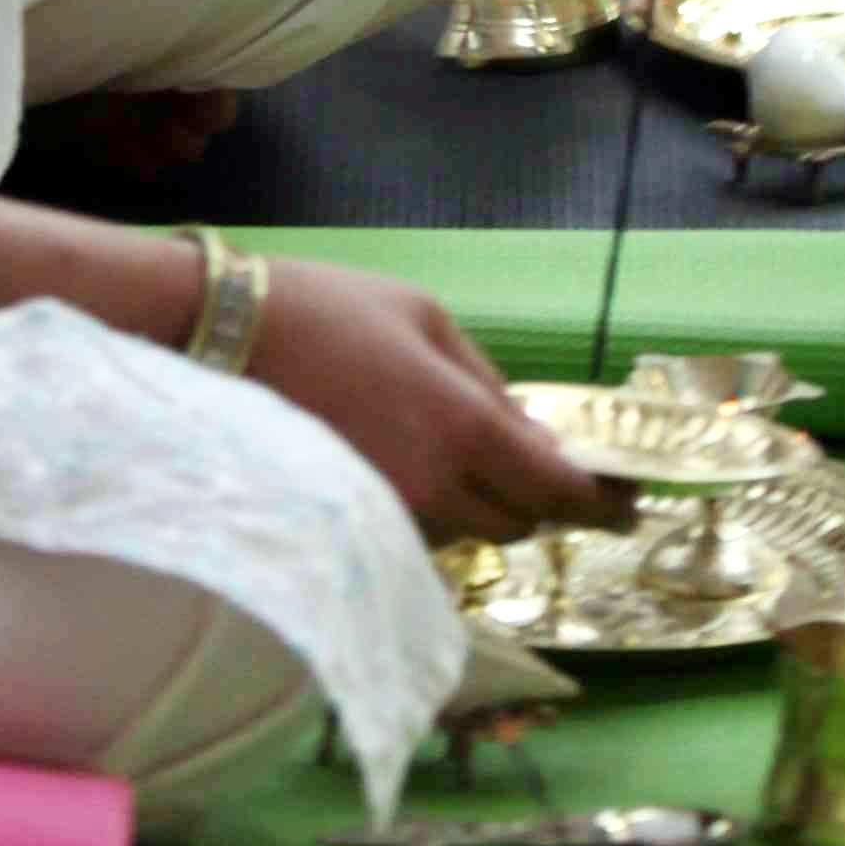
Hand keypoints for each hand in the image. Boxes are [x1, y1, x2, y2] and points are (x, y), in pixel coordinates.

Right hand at [249, 260, 608, 537]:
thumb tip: (527, 434)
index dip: (602, 505)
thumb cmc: (326, 311)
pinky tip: (402, 464)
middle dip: (533, 500)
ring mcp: (386, 516)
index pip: (557, 491)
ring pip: (463, 534)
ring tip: (450, 454)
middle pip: (515, 526)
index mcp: (464, 425)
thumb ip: (485, 381)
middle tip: (532, 466)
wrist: (215, 338)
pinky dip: (427, 510)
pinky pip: (412, 534)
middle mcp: (434, 487)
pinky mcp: (347, 528)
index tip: (628, 506)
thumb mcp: (424, 317)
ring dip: (477, 506)